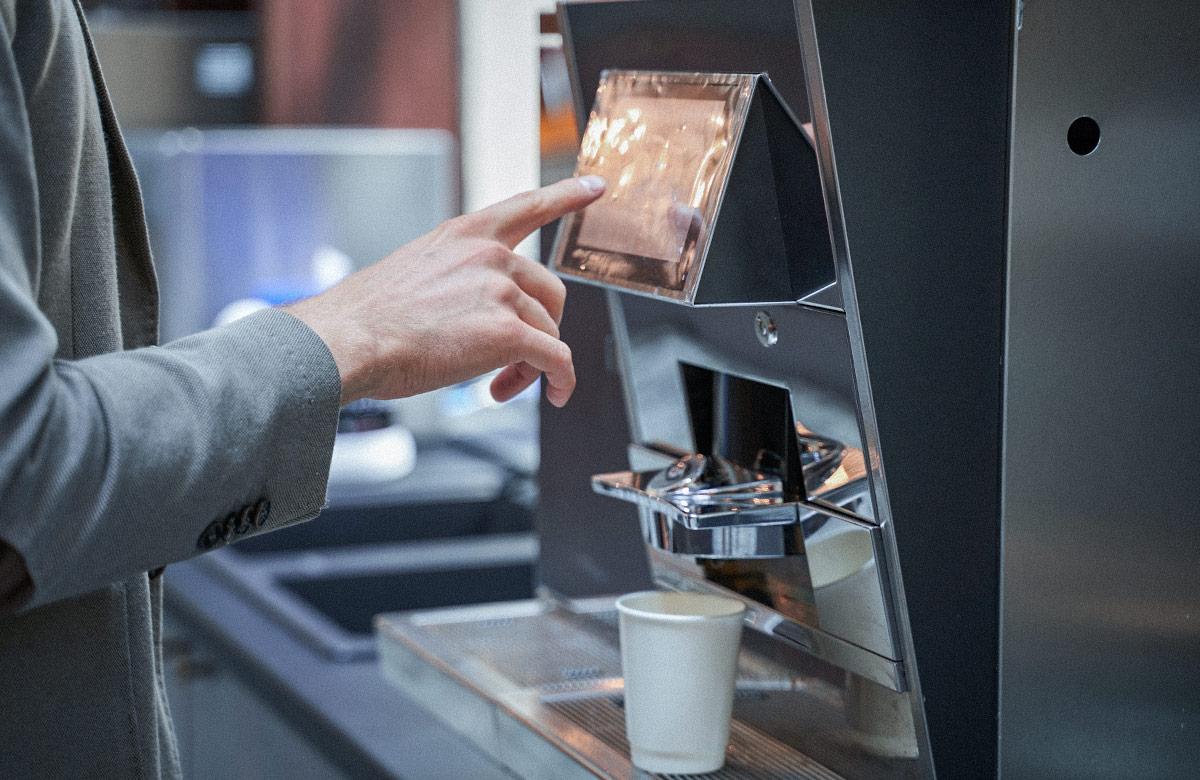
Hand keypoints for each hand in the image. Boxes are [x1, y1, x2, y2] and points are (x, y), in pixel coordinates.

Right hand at [286, 175, 605, 406]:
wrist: (347, 342)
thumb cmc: (365, 321)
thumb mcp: (412, 272)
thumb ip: (454, 278)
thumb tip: (475, 313)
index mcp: (463, 235)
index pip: (526, 205)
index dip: (566, 195)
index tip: (595, 186)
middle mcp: (489, 255)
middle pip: (550, 292)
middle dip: (539, 330)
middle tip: (511, 362)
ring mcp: (500, 291)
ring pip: (550, 332)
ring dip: (533, 365)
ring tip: (501, 386)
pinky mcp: (508, 332)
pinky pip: (557, 359)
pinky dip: (560, 381)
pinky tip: (553, 395)